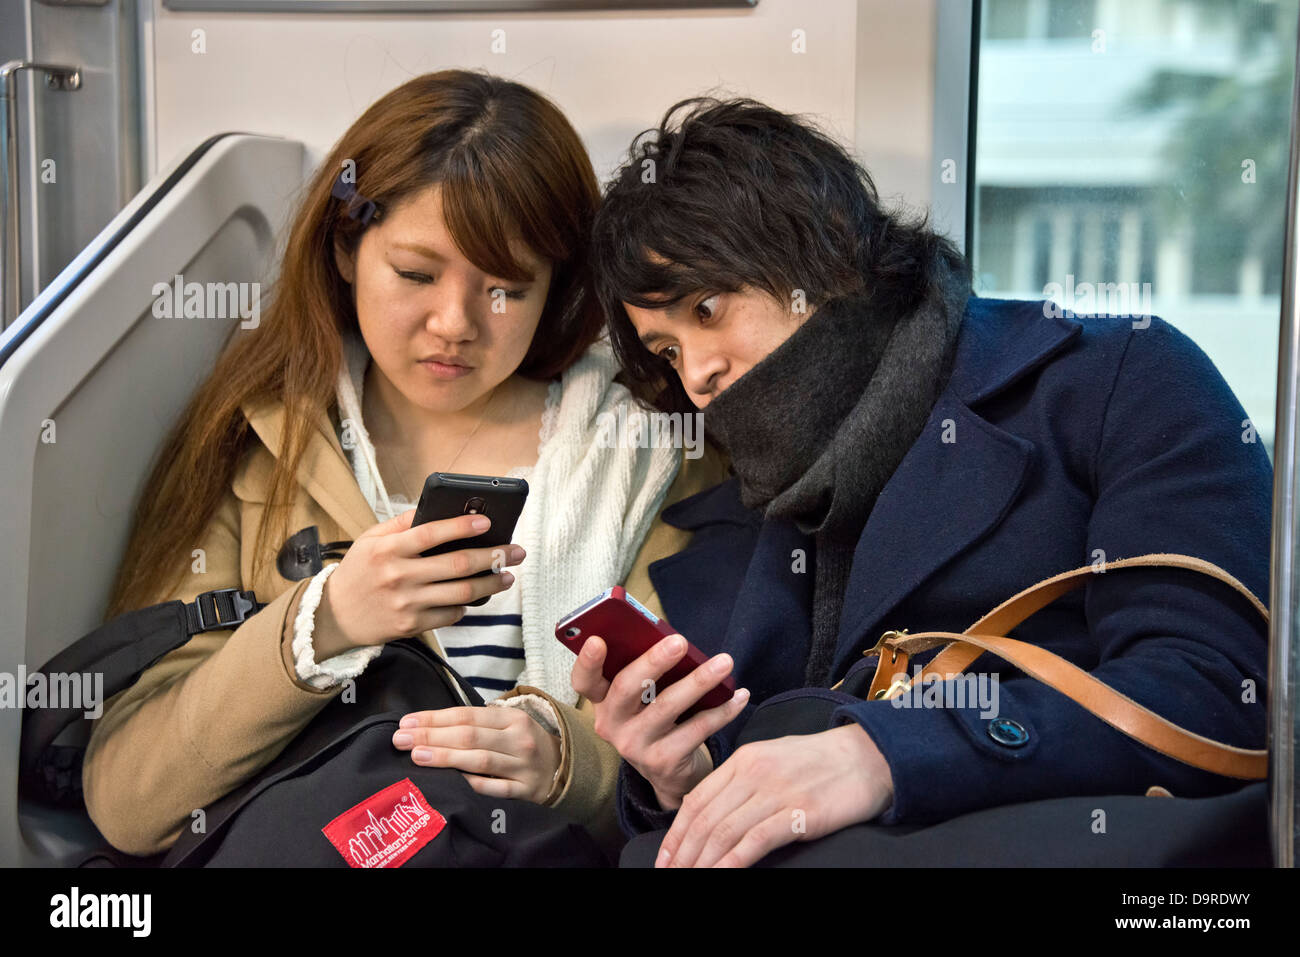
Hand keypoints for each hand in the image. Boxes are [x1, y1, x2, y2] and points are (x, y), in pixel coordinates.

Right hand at [313, 508, 524, 658]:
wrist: (335, 616)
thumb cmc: (358, 571)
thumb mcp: (370, 540)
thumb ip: (402, 524)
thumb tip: (436, 508)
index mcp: (387, 550)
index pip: (430, 533)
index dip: (461, 526)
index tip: (487, 521)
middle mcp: (398, 576)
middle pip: (456, 565)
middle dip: (493, 556)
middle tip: (516, 551)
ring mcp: (407, 604)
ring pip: (461, 593)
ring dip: (491, 584)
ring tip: (507, 576)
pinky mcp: (412, 626)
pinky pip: (451, 614)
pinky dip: (468, 604)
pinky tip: (478, 595)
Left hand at [392, 706, 561, 802]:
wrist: (562, 769)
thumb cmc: (523, 744)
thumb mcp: (508, 726)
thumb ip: (477, 724)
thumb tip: (428, 726)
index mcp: (512, 718)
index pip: (467, 715)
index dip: (434, 718)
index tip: (406, 722)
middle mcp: (519, 739)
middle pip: (469, 736)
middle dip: (431, 736)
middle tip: (400, 739)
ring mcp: (523, 766)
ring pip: (480, 761)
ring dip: (445, 757)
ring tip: (417, 756)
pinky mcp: (525, 791)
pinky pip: (494, 788)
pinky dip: (472, 783)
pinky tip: (450, 781)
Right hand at [570, 633, 749, 810]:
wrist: (669, 771)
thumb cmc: (656, 717)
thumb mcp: (642, 698)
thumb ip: (647, 673)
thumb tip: (674, 641)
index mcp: (602, 701)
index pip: (584, 681)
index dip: (587, 661)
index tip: (598, 640)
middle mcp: (612, 724)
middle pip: (627, 688)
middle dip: (654, 662)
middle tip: (679, 642)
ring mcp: (635, 746)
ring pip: (667, 707)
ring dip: (699, 681)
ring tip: (724, 662)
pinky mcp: (663, 762)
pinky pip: (696, 730)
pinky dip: (722, 711)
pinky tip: (739, 696)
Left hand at [656, 724, 893, 867]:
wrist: (867, 757)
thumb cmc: (821, 762)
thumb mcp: (773, 758)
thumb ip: (742, 781)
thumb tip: (712, 812)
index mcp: (743, 759)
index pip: (696, 799)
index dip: (676, 833)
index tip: (665, 859)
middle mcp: (752, 773)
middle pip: (704, 819)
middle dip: (683, 854)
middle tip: (671, 876)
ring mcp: (774, 792)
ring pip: (723, 832)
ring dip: (702, 863)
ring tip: (690, 881)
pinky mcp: (798, 813)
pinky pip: (754, 842)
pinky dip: (732, 863)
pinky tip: (721, 876)